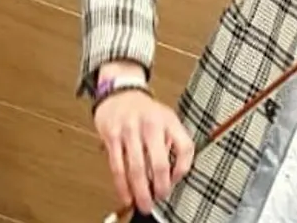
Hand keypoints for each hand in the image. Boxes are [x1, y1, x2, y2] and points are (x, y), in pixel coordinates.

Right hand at [93, 89, 194, 213]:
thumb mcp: (167, 119)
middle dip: (160, 186)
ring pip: (136, 168)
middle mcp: (151, 125)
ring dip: (141, 190)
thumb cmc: (146, 111)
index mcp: (169, 121)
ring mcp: (130, 130)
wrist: (120, 93)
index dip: (183, 168)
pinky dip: (122, 185)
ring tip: (144, 203)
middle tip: (160, 198)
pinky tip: (126, 195)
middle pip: (159, 163)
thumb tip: (173, 173)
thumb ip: (173, 142)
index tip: (177, 180)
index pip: (184, 147)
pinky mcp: (112, 137)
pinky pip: (117, 166)